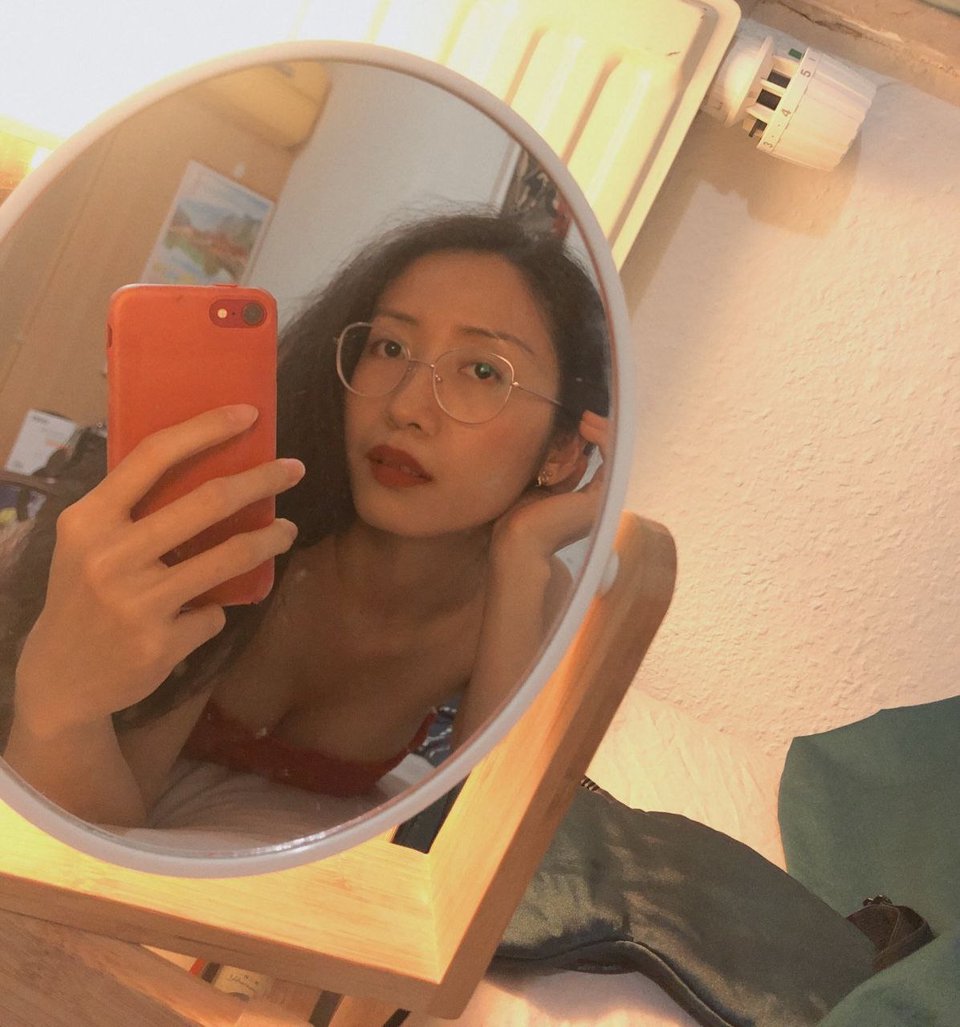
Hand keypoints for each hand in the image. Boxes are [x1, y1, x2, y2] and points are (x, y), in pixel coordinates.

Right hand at [13, 405, 303, 737]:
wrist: (60, 677)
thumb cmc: (83, 595)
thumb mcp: (87, 544)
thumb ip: (131, 510)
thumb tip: (206, 465)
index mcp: (89, 520)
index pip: (154, 456)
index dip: (206, 429)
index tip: (250, 414)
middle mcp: (110, 556)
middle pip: (209, 501)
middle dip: (263, 479)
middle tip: (296, 469)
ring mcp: (137, 602)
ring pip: (231, 556)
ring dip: (271, 539)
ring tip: (287, 530)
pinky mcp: (161, 641)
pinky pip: (215, 612)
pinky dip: (218, 607)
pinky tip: (203, 613)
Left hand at [492, 410, 609, 563]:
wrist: (516, 541)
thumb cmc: (519, 520)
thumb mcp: (538, 487)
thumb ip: (554, 473)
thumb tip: (568, 453)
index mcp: (581, 505)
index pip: (595, 468)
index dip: (591, 444)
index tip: (579, 425)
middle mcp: (595, 505)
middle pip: (608, 462)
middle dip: (600, 435)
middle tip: (584, 417)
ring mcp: (600, 503)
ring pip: (613, 460)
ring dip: (603, 433)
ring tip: (585, 418)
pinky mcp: (599, 499)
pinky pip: (610, 461)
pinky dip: (603, 440)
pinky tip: (587, 426)